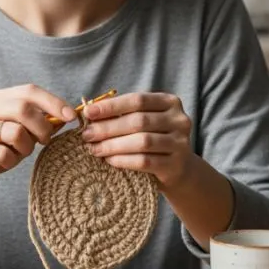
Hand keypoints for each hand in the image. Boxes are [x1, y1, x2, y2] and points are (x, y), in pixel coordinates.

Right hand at [0, 84, 76, 196]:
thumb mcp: (19, 134)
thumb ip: (37, 123)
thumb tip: (65, 116)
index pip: (29, 91)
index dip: (53, 102)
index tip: (71, 116)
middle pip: (22, 108)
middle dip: (42, 126)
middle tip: (44, 141)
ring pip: (14, 131)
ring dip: (26, 147)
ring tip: (20, 154)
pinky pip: (2, 153)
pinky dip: (10, 161)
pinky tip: (4, 163)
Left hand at [80, 91, 194, 188]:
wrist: (179, 168)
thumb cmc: (154, 138)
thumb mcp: (143, 121)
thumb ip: (122, 114)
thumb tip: (89, 112)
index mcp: (170, 102)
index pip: (138, 100)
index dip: (111, 106)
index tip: (88, 112)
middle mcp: (179, 120)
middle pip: (139, 121)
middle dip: (108, 128)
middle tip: (87, 134)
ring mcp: (180, 143)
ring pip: (142, 142)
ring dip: (113, 145)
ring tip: (95, 149)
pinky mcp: (175, 165)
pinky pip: (145, 161)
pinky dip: (124, 160)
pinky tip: (110, 160)